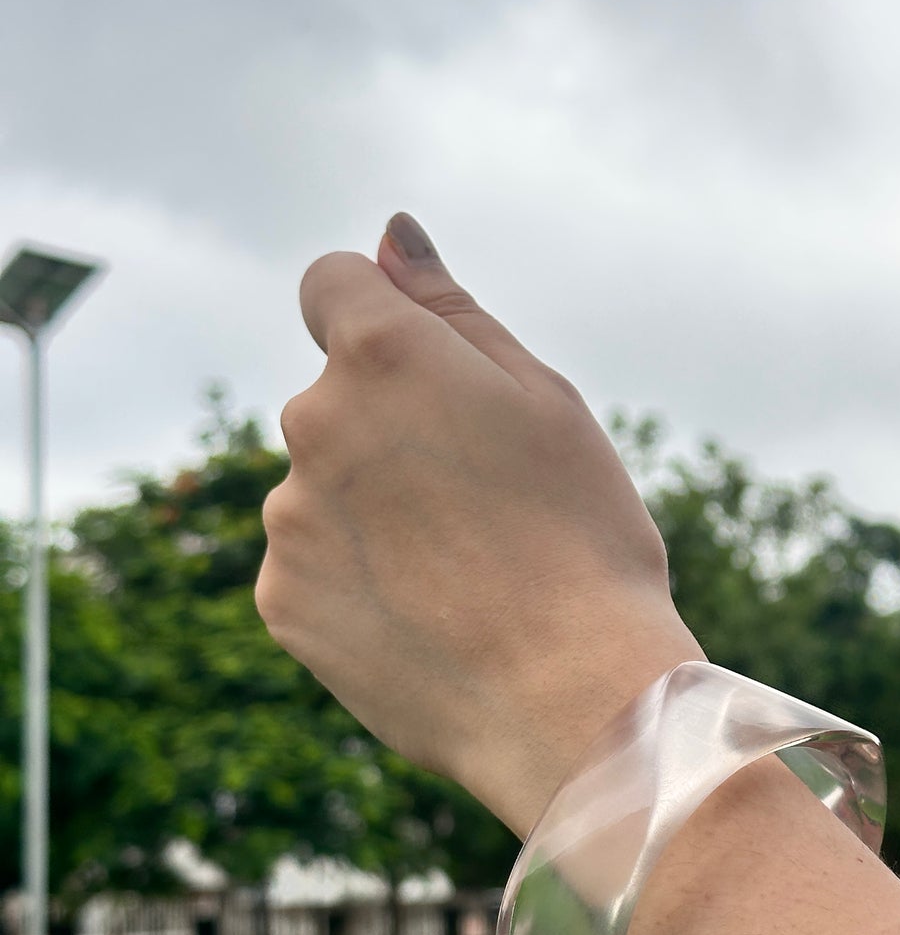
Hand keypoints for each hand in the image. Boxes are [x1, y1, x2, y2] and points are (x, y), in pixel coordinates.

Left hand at [256, 213, 701, 833]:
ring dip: (376, 508)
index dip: (387, 320)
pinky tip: (432, 618)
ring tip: (467, 573)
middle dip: (392, 427)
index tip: (437, 378)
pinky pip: (314, 566)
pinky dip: (360, 580)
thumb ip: (452, 312)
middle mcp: (312, 424)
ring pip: (325, 487)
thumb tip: (391, 236)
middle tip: (487, 500)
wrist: (569, 699)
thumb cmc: (584, 538)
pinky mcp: (281, 602)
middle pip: (337, 397)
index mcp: (381, 355)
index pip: (334, 284)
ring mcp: (288, 518)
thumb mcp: (545, 401)